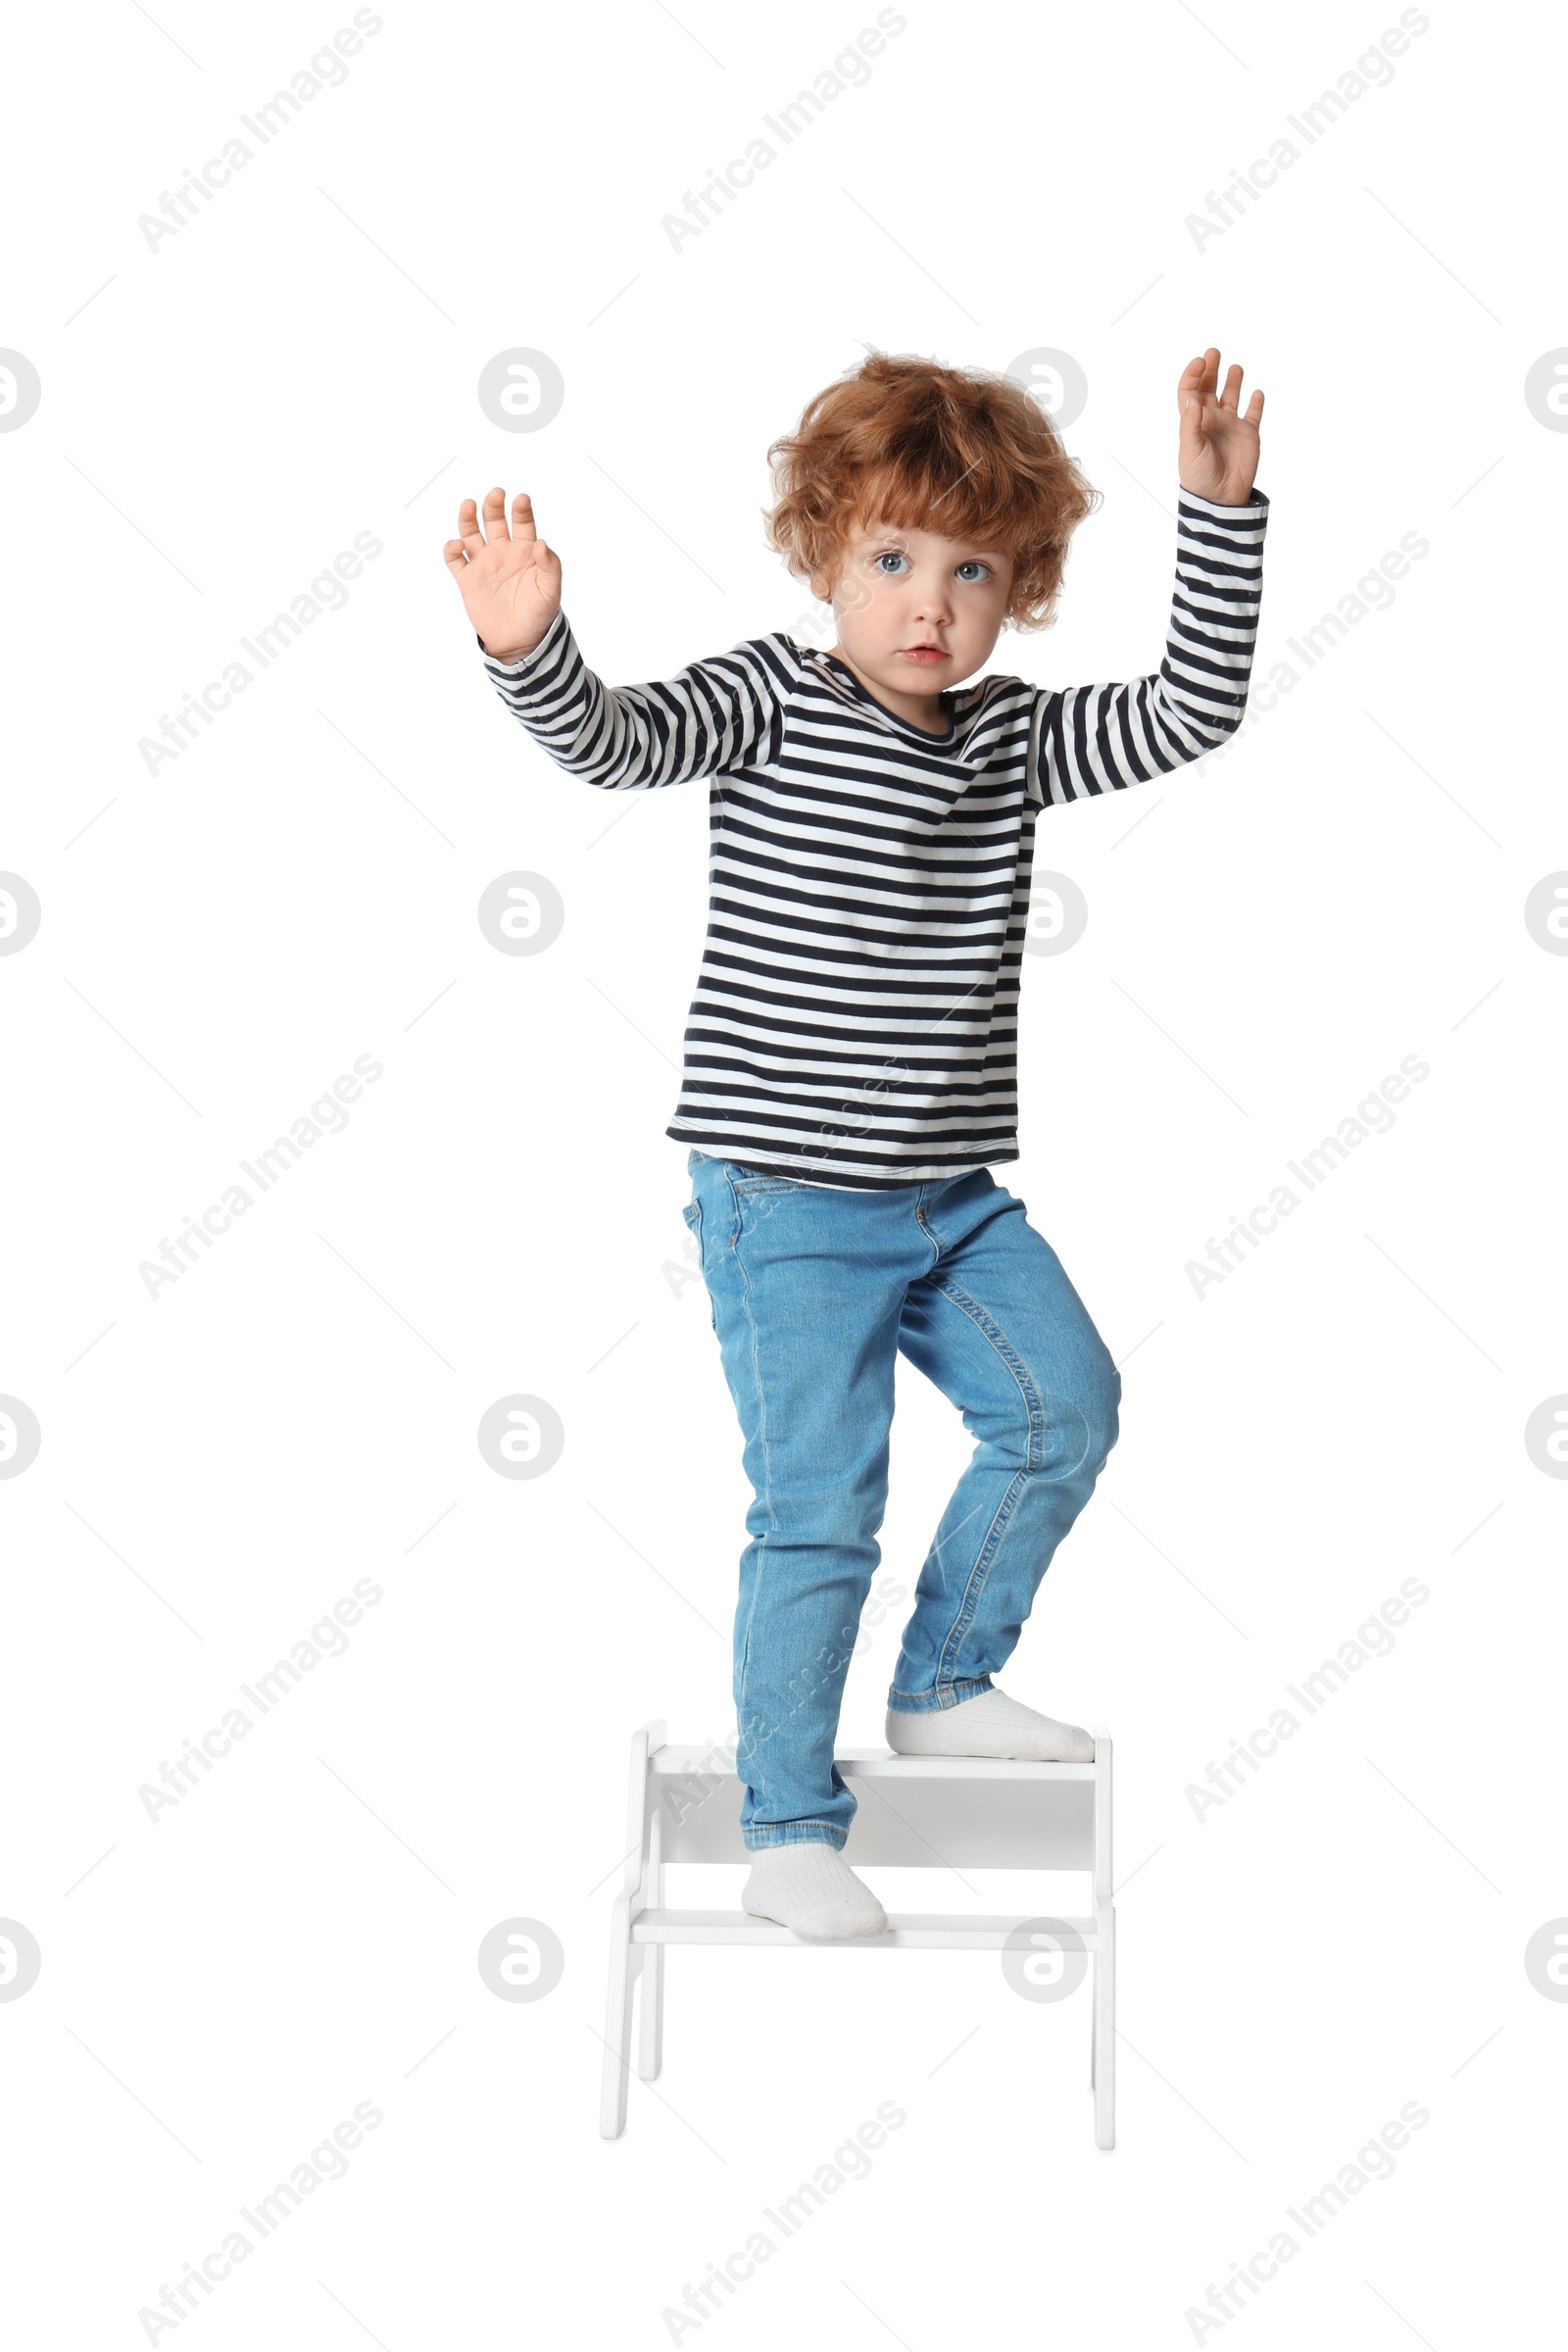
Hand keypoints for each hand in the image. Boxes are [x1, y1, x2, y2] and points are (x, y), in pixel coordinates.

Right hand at [443, 489, 562, 660]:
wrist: (520, 641)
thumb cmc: (539, 614)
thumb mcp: (551, 591)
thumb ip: (550, 565)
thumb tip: (541, 542)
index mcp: (525, 550)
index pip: (522, 523)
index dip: (521, 510)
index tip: (521, 500)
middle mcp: (502, 551)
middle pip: (494, 520)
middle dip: (494, 505)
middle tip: (496, 494)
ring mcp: (483, 563)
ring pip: (471, 532)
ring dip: (468, 517)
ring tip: (469, 505)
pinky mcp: (467, 578)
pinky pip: (454, 559)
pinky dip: (451, 548)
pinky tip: (457, 544)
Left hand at [1177, 349, 1262, 505]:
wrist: (1219, 499)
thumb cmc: (1199, 477)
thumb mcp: (1190, 450)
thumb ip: (1190, 424)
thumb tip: (1192, 398)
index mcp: (1194, 421)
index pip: (1189, 391)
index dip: (1192, 374)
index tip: (1200, 361)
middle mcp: (1211, 420)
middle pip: (1208, 388)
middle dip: (1210, 369)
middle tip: (1213, 352)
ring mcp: (1230, 426)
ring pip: (1231, 397)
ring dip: (1232, 381)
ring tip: (1235, 367)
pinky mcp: (1248, 435)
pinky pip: (1253, 414)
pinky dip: (1256, 403)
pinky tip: (1257, 393)